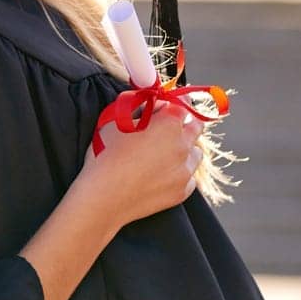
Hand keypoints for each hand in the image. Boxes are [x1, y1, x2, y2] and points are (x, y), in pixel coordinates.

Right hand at [74, 100, 204, 229]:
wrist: (103, 198)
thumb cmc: (105, 156)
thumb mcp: (114, 121)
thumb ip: (138, 107)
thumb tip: (150, 103)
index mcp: (168, 123)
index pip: (183, 103)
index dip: (174, 101)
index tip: (168, 104)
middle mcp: (183, 145)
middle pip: (196, 125)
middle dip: (184, 123)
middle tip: (166, 127)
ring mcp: (185, 170)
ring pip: (195, 152)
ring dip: (184, 149)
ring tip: (163, 154)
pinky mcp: (182, 191)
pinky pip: (189, 176)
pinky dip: (179, 172)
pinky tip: (160, 174)